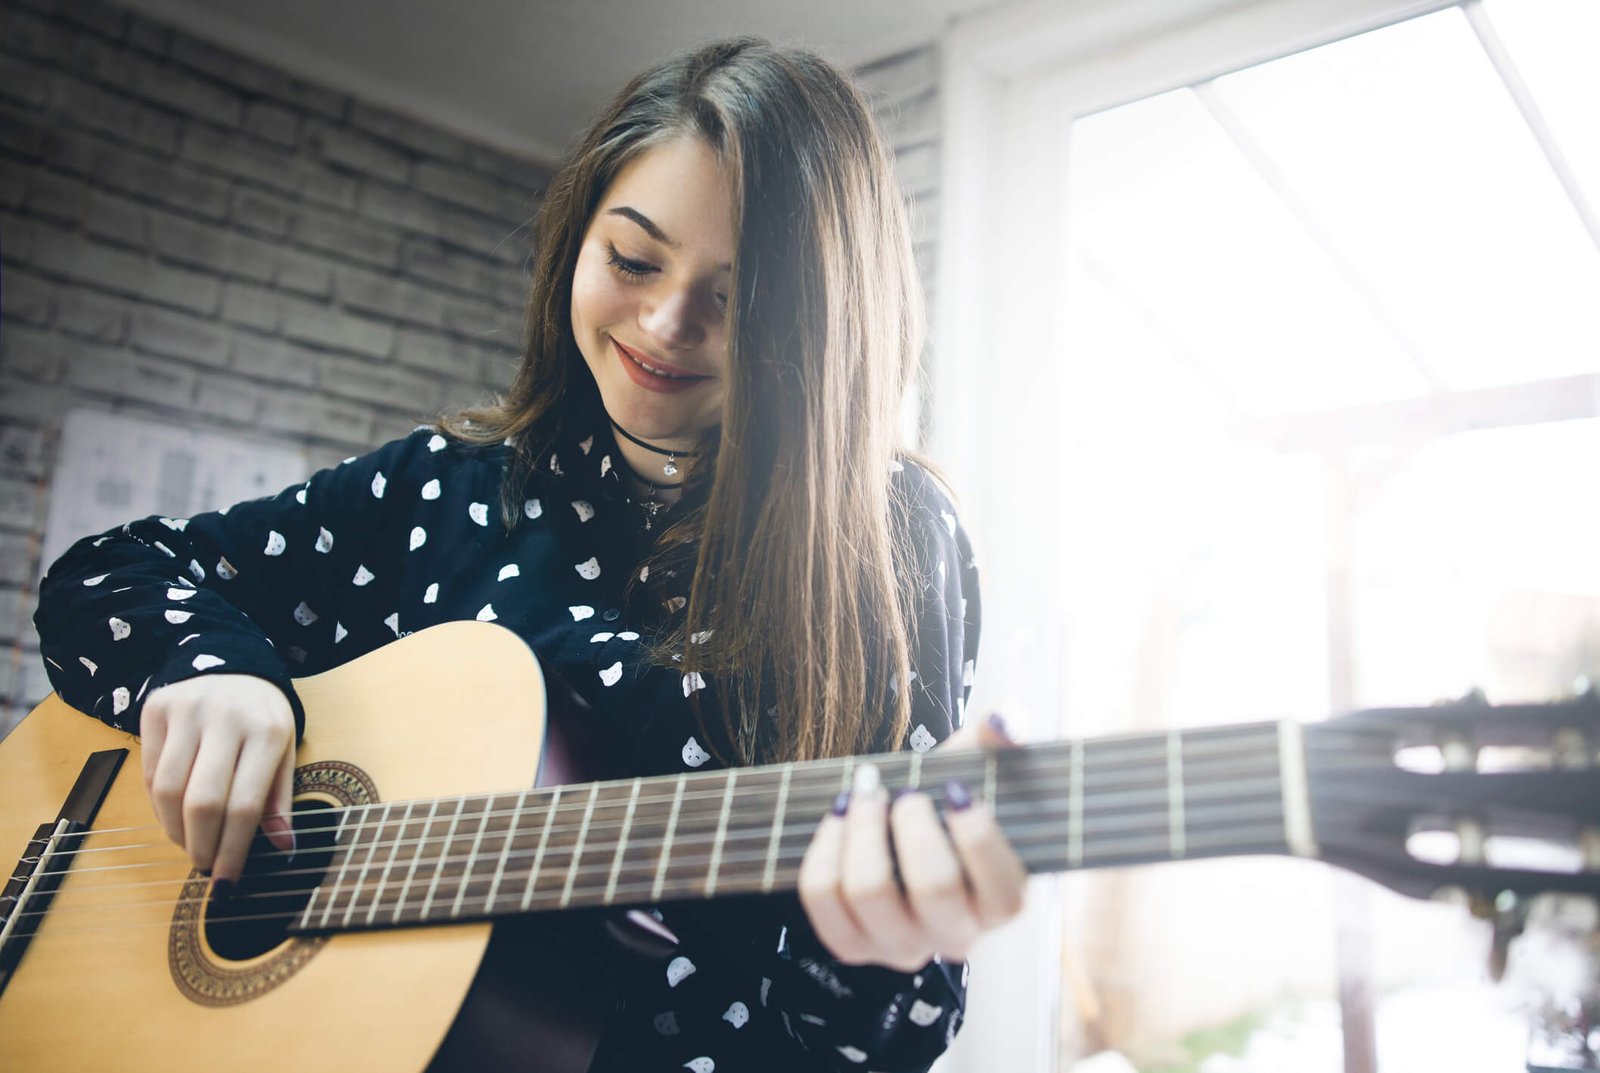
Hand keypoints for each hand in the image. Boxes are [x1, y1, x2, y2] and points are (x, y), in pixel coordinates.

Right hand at [140, 674, 296, 883]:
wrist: (233, 664)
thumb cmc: (263, 718)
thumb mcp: (285, 751)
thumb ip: (280, 800)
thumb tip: (284, 848)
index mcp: (268, 731)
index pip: (245, 805)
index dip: (233, 850)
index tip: (227, 881)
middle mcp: (227, 718)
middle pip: (202, 802)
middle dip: (201, 846)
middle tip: (205, 867)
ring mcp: (187, 711)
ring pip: (167, 791)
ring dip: (176, 831)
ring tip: (191, 843)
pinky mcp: (156, 709)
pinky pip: (149, 773)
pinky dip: (159, 806)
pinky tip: (175, 815)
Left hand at [796, 714, 1028, 971]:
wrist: (900, 824)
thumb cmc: (947, 797)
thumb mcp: (980, 762)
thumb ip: (1003, 733)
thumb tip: (1006, 722)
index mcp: (1002, 901)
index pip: (1006, 893)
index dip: (979, 839)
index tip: (955, 788)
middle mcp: (957, 935)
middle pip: (935, 889)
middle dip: (912, 826)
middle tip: (905, 791)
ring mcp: (902, 946)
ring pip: (871, 894)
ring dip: (862, 830)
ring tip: (865, 793)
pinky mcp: (852, 943)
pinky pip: (823, 900)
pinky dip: (824, 849)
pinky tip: (838, 815)